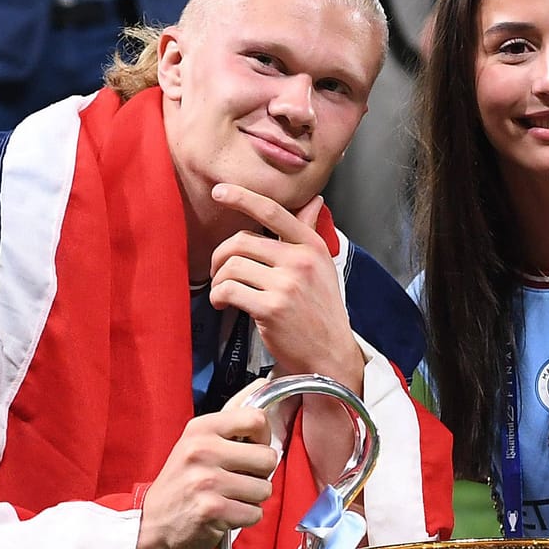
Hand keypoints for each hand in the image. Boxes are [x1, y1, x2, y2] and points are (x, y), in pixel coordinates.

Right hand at [134, 403, 279, 548]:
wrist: (151, 523)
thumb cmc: (180, 485)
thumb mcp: (195, 445)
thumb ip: (228, 433)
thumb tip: (267, 426)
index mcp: (201, 429)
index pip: (255, 419)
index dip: (263, 438)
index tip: (253, 450)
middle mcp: (202, 450)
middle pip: (267, 457)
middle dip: (261, 474)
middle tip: (240, 479)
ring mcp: (207, 481)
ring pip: (264, 488)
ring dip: (252, 499)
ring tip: (229, 498)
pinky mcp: (212, 509)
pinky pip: (255, 513)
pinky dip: (245, 518)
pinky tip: (226, 514)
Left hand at [208, 186, 362, 387]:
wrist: (330, 356)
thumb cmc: (321, 313)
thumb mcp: (322, 268)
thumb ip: (309, 234)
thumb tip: (313, 201)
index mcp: (312, 246)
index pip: (272, 211)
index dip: (242, 197)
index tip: (220, 192)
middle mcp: (300, 261)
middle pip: (242, 241)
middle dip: (221, 256)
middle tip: (219, 271)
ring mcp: (286, 285)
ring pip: (232, 266)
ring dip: (219, 280)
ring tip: (224, 292)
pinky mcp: (271, 308)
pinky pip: (229, 290)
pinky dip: (219, 297)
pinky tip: (223, 304)